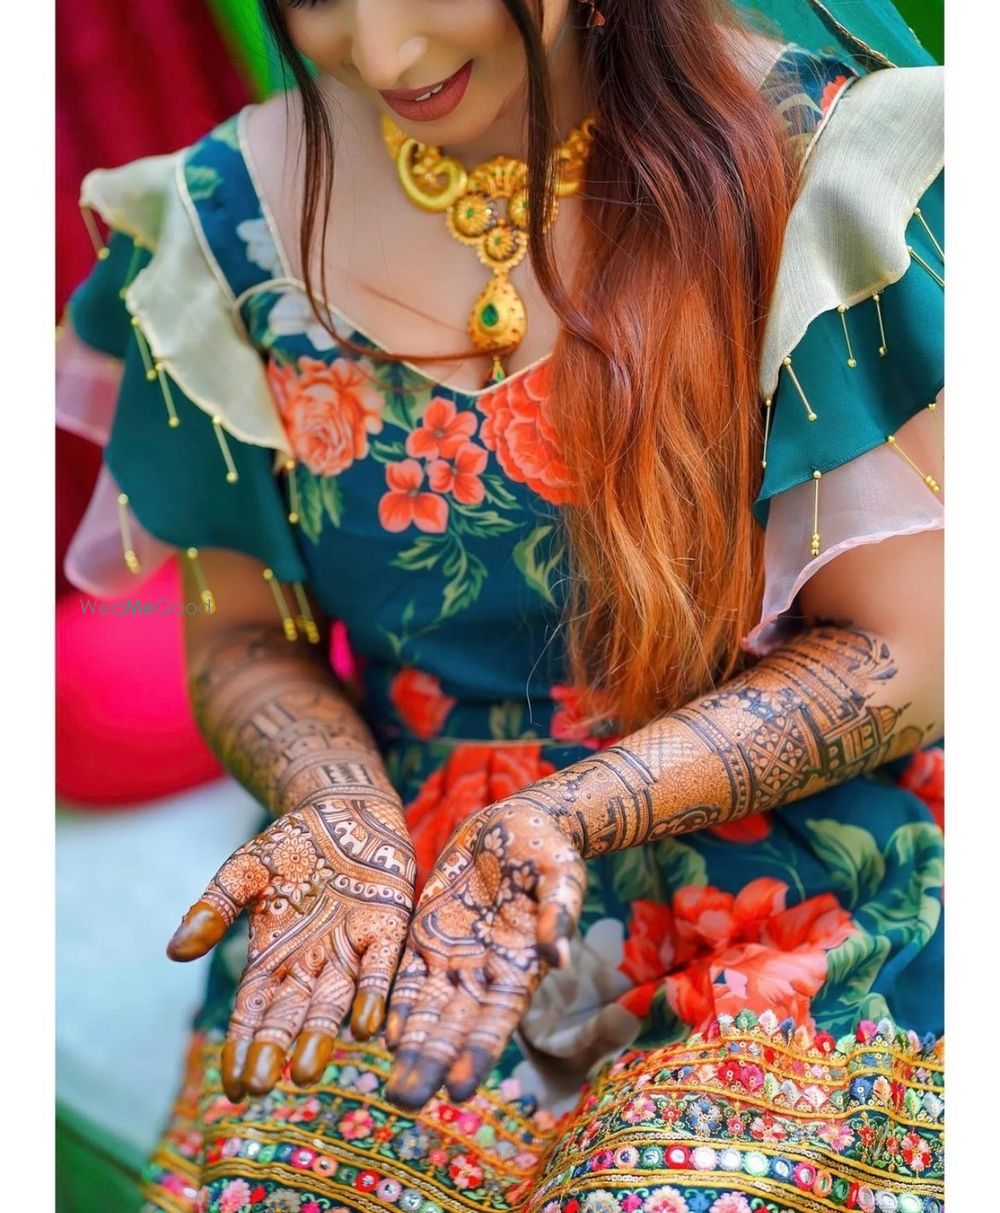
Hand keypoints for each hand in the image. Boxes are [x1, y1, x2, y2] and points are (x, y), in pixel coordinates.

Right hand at [166, 793, 414, 1100]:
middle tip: (264, 1085)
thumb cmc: (290, 844)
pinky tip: (366, 1025)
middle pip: (291, 1015)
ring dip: (323, 1036)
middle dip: (277, 1050)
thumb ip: (214, 908)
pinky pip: (379, 968)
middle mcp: (311, 964)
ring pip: (335, 1002)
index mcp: (273, 957)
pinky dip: (371, 995)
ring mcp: (350, 949)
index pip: (253, 1013)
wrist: (343, 807)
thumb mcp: (243, 870)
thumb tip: (175, 951)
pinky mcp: (387, 928)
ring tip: (310, 1072)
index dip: (242, 1048)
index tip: (233, 1087)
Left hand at [383, 798, 585, 1110]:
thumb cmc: (545, 849)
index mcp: (519, 964)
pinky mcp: (426, 933)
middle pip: (454, 1025)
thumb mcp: (561, 872)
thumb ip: (559, 910)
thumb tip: (557, 954)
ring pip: (427, 1010)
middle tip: (406, 1101)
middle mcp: (483, 971)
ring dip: (410, 1046)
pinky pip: (406, 975)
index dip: (477, 1051)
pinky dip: (396, 1004)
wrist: (512, 822)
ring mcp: (452, 955)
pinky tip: (380, 1034)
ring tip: (392, 1088)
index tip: (459, 1086)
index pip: (496, 1018)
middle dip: (431, 1062)